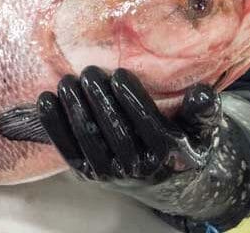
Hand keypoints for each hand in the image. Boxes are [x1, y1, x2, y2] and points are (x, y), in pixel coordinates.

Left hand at [37, 66, 249, 229]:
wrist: (165, 178)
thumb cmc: (182, 140)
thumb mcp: (202, 128)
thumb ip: (204, 110)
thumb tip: (202, 92)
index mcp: (168, 152)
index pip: (148, 124)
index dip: (132, 99)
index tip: (119, 74)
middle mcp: (138, 167)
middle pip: (115, 131)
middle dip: (99, 100)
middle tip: (88, 71)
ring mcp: (110, 172)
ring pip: (90, 140)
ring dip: (75, 110)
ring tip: (67, 81)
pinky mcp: (88, 173)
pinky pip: (68, 149)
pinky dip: (54, 125)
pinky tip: (46, 100)